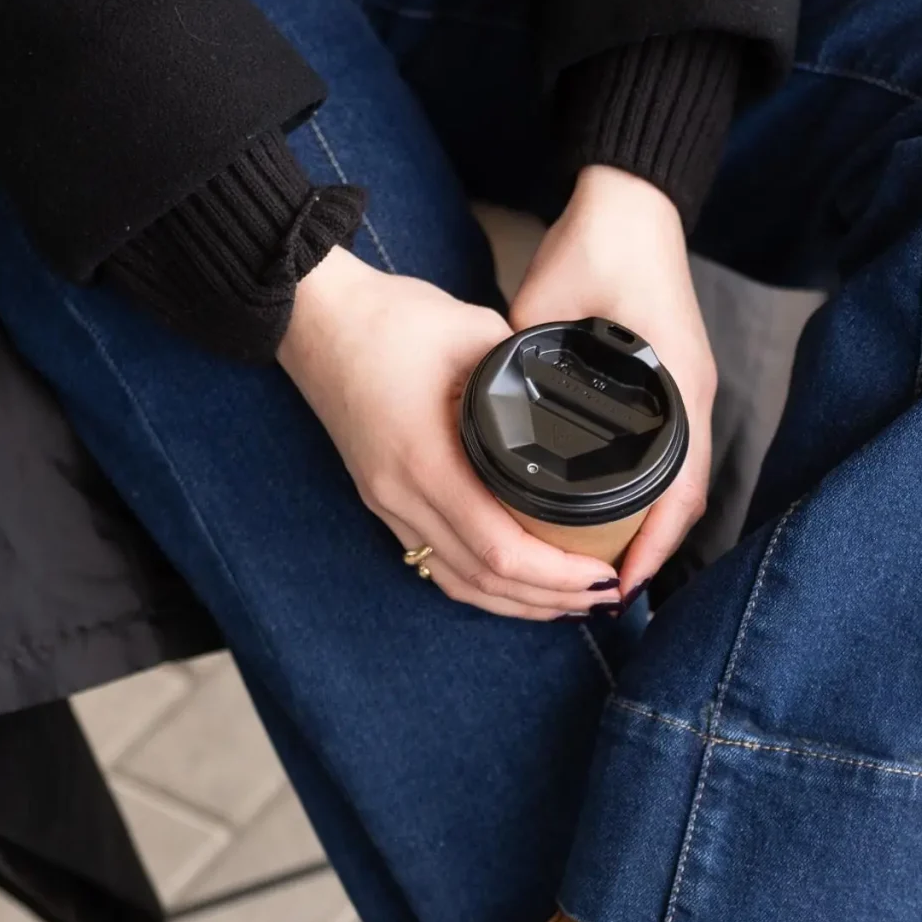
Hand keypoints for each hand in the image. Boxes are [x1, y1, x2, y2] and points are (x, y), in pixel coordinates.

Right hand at [277, 246, 623, 619]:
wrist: (318, 317)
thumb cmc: (391, 320)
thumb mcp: (474, 334)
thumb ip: (524, 378)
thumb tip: (577, 404)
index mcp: (427, 461)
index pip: (499, 549)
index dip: (556, 575)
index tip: (600, 573)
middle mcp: (402, 496)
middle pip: (483, 580)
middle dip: (549, 599)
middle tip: (603, 596)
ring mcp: (388, 505)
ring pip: (458, 582)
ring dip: (517, 603)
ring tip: (571, 602)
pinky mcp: (384, 502)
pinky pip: (437, 564)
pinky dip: (482, 585)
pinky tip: (517, 586)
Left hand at [509, 165, 716, 598]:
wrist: (632, 199)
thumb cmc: (599, 242)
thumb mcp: (550, 308)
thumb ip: (524, 364)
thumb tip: (491, 419)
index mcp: (674, 382)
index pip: (680, 487)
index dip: (653, 542)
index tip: (620, 581)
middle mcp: (693, 394)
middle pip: (687, 497)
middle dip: (653, 550)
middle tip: (608, 592)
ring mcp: (690, 390)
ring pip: (682, 481)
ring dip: (654, 527)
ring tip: (610, 565)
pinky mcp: (677, 382)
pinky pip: (674, 454)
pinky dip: (652, 494)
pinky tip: (617, 514)